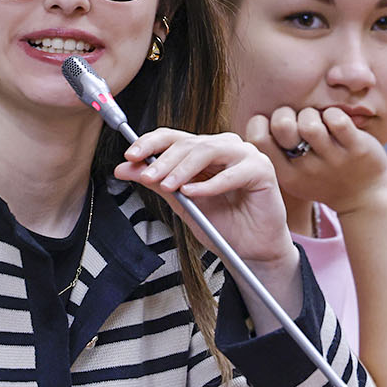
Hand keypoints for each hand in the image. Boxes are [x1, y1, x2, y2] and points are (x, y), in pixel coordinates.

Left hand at [115, 128, 298, 271]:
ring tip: (167, 186)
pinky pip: (232, 174)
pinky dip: (209, 185)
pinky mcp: (262, 170)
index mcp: (204, 151)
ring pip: (208, 151)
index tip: (130, 157)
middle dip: (163, 160)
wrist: (250, 249)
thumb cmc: (223, 224)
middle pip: (189, 143)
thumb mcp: (182, 203)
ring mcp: (245, 156)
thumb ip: (157, 183)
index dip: (150, 143)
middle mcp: (224, 147)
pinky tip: (192, 193)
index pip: (173, 137)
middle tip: (146, 176)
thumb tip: (124, 168)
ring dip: (183, 169)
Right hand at [245, 106, 386, 216]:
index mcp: (287, 176)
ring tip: (318, 122)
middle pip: (282, 125)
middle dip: (286, 113)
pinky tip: (335, 122)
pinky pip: (337, 119)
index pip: (258, 140)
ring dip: (311, 114)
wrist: (366, 197)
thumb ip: (278, 154)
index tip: (273, 125)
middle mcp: (307, 170)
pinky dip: (333, 114)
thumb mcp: (296, 176)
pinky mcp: (356, 149)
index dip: (260, 123)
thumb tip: (258, 117)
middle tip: (296, 120)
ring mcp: (333, 159)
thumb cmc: (325, 178)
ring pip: (309, 122)